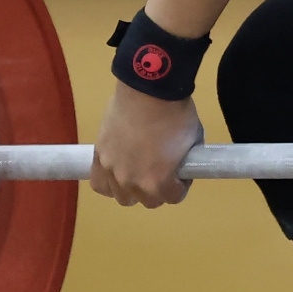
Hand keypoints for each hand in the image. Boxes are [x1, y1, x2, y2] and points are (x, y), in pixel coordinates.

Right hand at [90, 81, 202, 207]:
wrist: (149, 90)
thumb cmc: (176, 114)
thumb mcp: (194, 141)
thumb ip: (187, 161)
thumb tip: (184, 165)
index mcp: (159, 182)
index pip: (173, 198)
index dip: (181, 185)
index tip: (182, 173)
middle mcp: (132, 182)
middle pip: (147, 201)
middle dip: (158, 189)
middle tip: (161, 170)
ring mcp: (112, 170)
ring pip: (121, 197)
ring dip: (133, 189)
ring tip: (139, 170)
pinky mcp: (98, 156)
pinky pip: (99, 183)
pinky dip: (109, 182)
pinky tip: (117, 172)